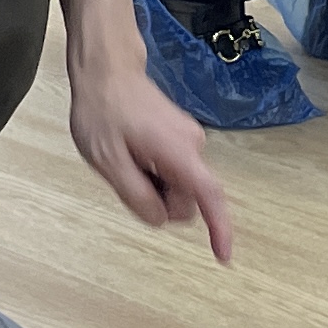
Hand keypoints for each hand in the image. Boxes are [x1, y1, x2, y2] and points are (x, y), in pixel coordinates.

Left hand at [67, 54, 237, 260]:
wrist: (107, 71)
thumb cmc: (103, 112)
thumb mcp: (108, 162)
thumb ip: (137, 195)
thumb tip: (161, 219)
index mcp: (179, 153)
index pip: (209, 197)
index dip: (219, 228)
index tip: (223, 256)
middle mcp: (193, 147)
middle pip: (187, 199)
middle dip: (160, 200)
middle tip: (125, 175)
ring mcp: (189, 140)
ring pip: (178, 186)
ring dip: (154, 185)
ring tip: (127, 160)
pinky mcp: (182, 138)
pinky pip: (174, 171)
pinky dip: (155, 172)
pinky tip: (133, 153)